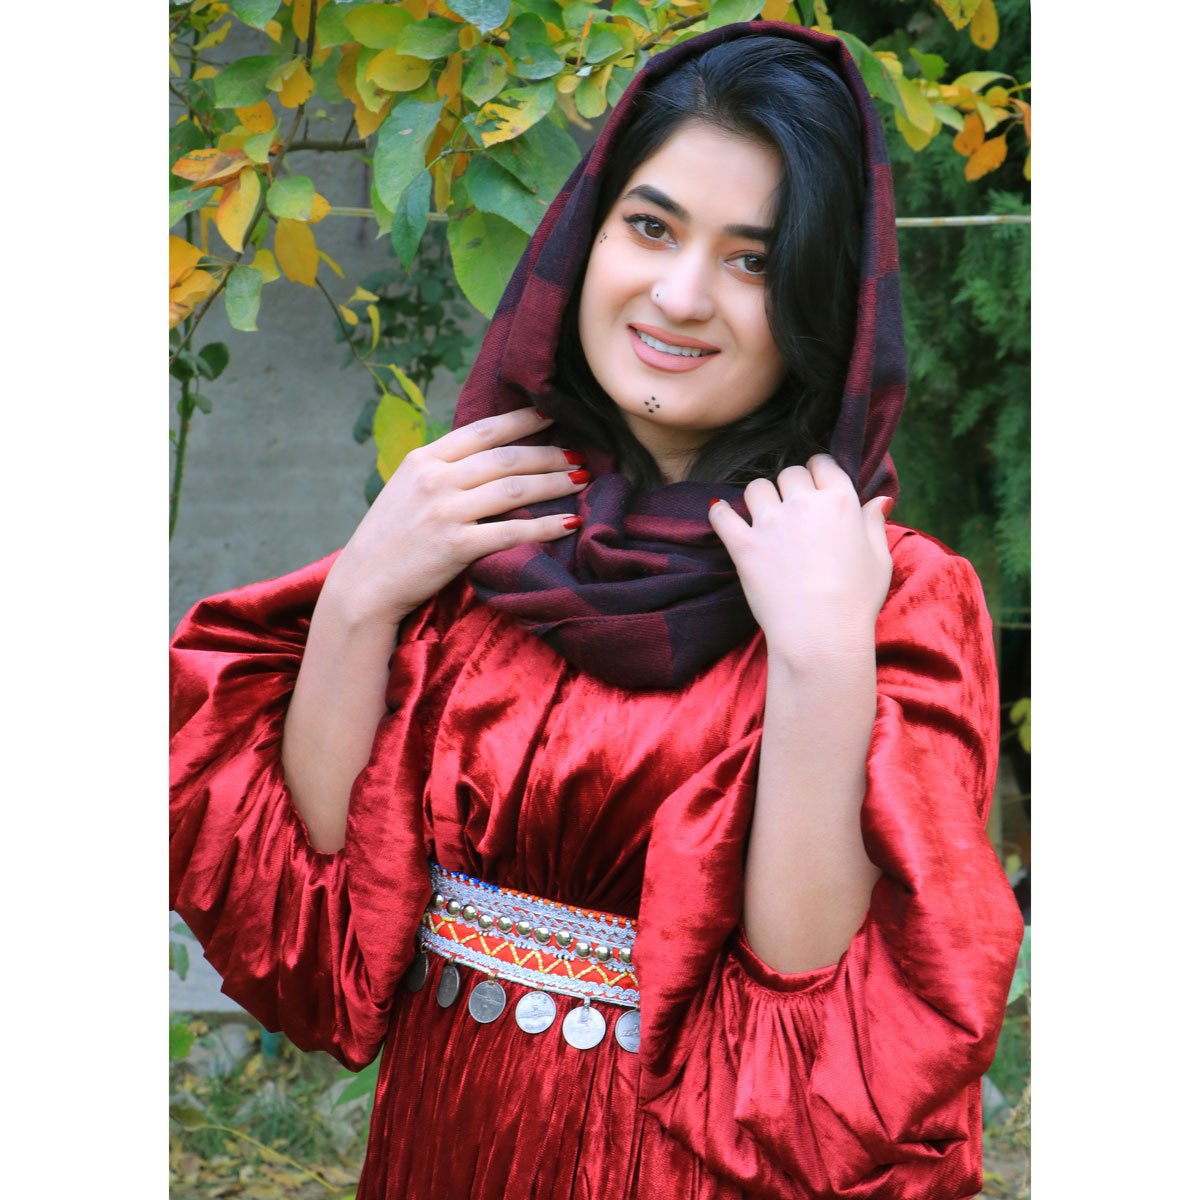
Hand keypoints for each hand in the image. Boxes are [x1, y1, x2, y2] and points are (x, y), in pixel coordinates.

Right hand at [327, 406, 587, 625]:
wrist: (364, 585)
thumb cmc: (389, 538)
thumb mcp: (407, 489)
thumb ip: (442, 470)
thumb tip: (489, 456)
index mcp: (424, 460)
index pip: (482, 430)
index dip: (521, 420)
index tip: (552, 414)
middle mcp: (435, 480)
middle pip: (506, 458)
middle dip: (548, 454)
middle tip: (579, 454)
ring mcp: (445, 512)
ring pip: (514, 489)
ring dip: (554, 483)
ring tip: (581, 480)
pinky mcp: (455, 546)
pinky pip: (511, 531)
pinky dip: (544, 526)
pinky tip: (569, 523)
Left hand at [708, 455, 892, 661]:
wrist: (822, 636)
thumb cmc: (856, 602)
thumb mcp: (880, 560)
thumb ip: (874, 524)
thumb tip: (879, 500)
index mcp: (841, 502)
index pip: (822, 464)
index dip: (817, 472)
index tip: (814, 485)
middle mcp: (804, 504)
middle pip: (789, 473)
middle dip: (790, 486)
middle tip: (791, 509)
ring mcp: (771, 523)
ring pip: (756, 487)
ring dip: (760, 497)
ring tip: (763, 516)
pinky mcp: (744, 545)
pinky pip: (722, 515)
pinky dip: (720, 514)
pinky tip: (723, 515)